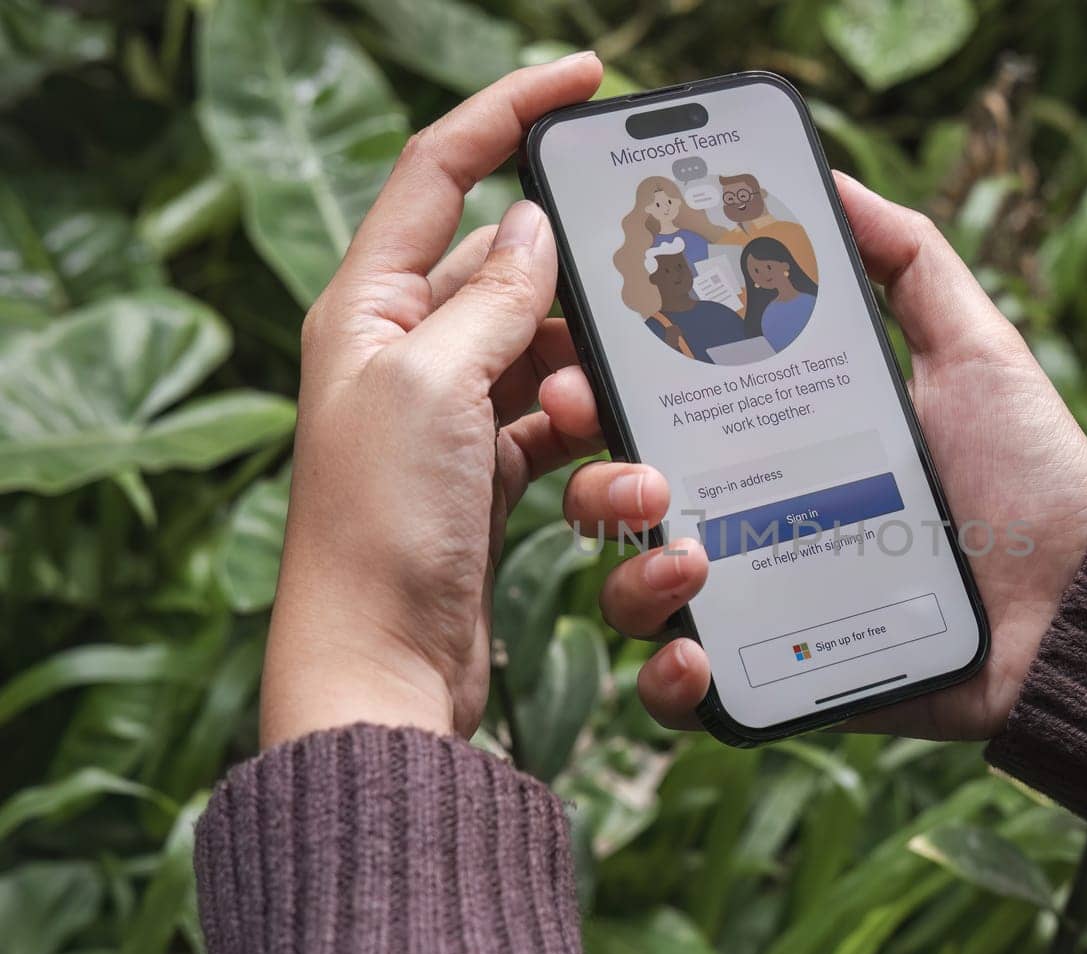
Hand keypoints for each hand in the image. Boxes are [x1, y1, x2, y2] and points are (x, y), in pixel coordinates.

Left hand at [260, 55, 616, 747]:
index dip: (507, 111)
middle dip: (576, 289)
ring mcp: (447, 414)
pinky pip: (553, 423)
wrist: (384, 666)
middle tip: (643, 295)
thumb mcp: (432, 386)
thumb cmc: (382, 527)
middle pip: (509, 271)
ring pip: (545, 353)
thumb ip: (490, 298)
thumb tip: (529, 226)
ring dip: (589, 382)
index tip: (584, 80)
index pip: (438, 169)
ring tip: (608, 427)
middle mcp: (404, 351)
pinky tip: (618, 476)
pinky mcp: (486, 471)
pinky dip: (589, 440)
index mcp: (368, 308)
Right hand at [565, 173, 1086, 740]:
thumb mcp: (972, 349)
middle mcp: (748, 517)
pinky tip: (696, 658)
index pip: (658, 409)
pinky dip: (668, 682)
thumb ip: (907, 260)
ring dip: (631, 576)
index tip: (579, 360)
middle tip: (633, 467)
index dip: (598, 385)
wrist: (1077, 605)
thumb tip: (831, 177)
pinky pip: (682, 693)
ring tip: (689, 559)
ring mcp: (754, 603)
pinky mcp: (773, 677)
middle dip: (595, 479)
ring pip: (633, 594)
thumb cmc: (1027, 474)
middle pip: (620, 499)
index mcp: (776, 437)